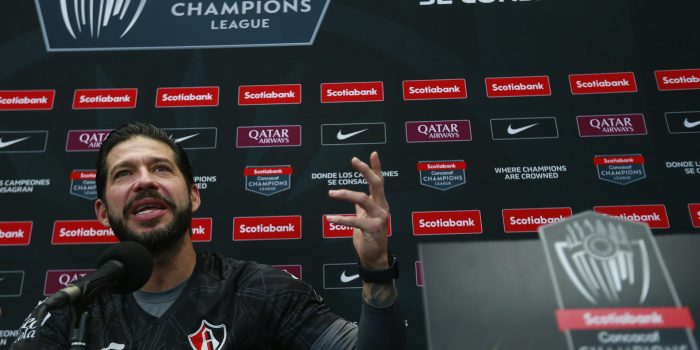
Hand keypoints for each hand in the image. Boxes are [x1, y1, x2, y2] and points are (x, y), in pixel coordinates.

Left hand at [327, 151, 389, 268]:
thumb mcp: (365, 218)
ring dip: (345, 194)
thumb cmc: (369, 237)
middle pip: (376, 184)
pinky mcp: (372, 229)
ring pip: (363, 199)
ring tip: (331, 192)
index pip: (379, 181)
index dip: (376, 167)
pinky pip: (354, 221)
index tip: (373, 153)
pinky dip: (340, 219)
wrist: (374, 257)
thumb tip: (355, 198)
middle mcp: (382, 207)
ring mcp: (379, 218)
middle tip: (354, 160)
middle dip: (366, 170)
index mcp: (380, 203)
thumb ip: (362, 207)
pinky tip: (329, 218)